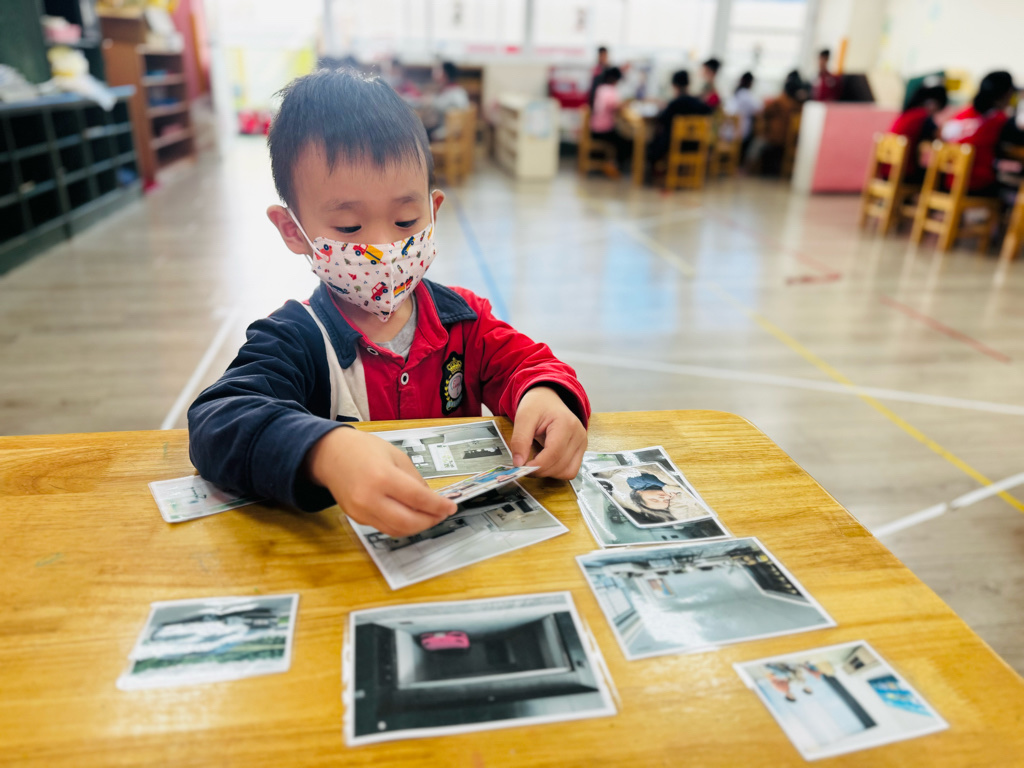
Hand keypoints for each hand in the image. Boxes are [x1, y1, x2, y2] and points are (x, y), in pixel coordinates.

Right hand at [304, 428, 455, 536]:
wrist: (330, 455)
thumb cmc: (365, 450)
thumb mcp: (396, 455)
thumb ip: (415, 479)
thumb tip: (431, 500)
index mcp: (383, 477)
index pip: (418, 498)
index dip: (438, 505)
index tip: (451, 506)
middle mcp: (370, 498)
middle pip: (408, 522)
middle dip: (430, 521)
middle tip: (442, 514)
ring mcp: (361, 512)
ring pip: (397, 530)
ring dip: (418, 527)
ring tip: (429, 517)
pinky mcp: (357, 518)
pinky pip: (385, 527)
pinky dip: (402, 525)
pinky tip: (411, 516)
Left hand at [510, 387, 587, 479]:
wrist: (548, 400)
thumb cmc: (537, 406)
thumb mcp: (523, 417)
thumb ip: (520, 440)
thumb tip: (519, 463)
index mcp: (566, 424)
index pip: (554, 453)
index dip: (537, 465)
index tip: (521, 467)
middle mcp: (579, 435)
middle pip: (560, 465)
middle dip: (540, 470)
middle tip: (524, 465)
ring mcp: (582, 444)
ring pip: (567, 472)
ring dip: (549, 472)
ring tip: (536, 460)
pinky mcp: (580, 451)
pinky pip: (570, 470)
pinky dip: (556, 471)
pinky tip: (545, 461)